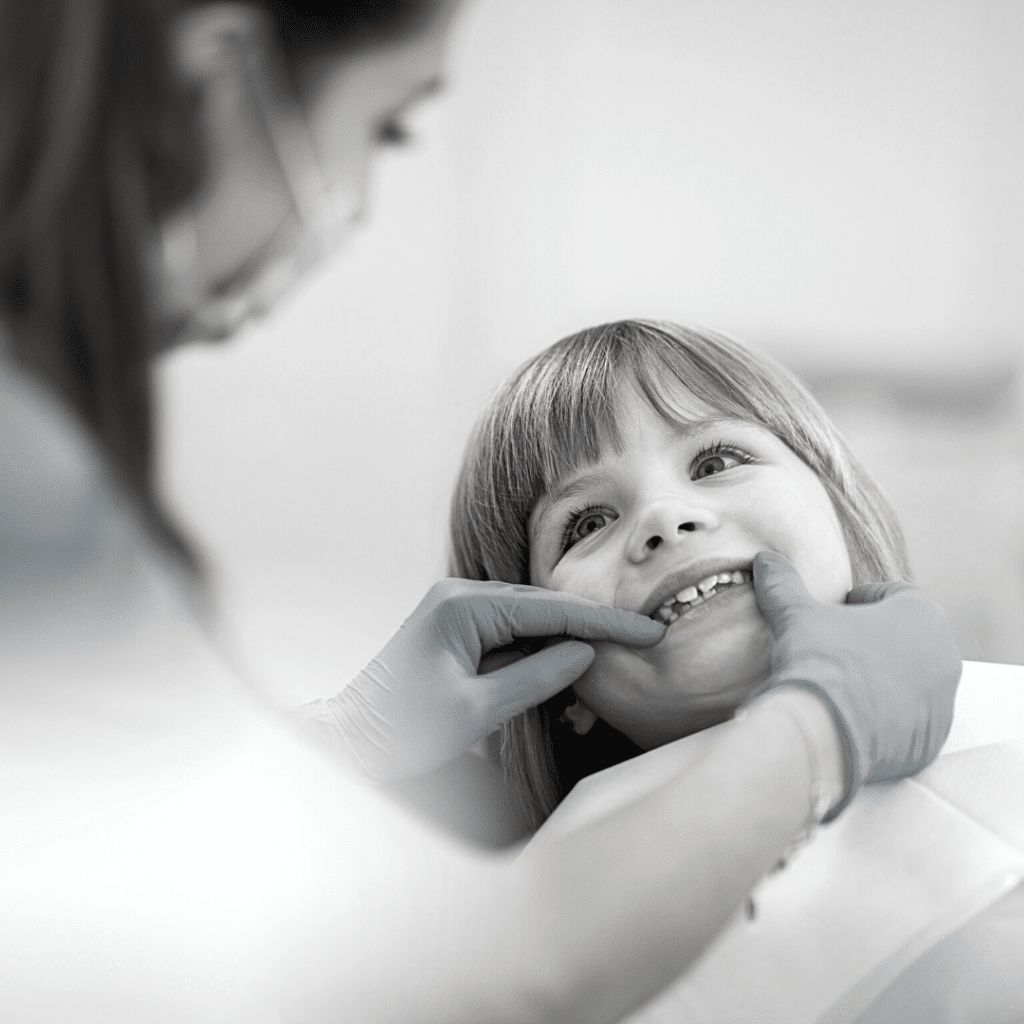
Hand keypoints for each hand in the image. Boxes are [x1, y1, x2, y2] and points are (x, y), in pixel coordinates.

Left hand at [302, 579, 665, 779]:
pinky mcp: (457, 632)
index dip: (605, 625)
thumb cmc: (401, 730)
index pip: (552, 611)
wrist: (349, 741)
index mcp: (463, 606)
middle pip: (544, 608)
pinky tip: (568, 669)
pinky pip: (511, 636)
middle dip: (593, 629)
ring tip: (616, 660)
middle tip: (645, 640)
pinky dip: (540, 654)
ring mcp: (457, 612)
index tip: (648, 631)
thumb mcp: (476, 711)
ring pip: (530, 622)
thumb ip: (536, 678)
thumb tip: (585, 655)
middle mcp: (460, 597)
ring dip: (568, 643)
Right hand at [748, 551, 960, 819]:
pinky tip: (852, 717)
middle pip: (908, 638)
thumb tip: (765, 559)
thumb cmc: (820, 662)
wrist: (825, 731)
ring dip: (884, 679)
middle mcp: (943, 656)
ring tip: (843, 685)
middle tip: (840, 647)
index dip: (863, 601)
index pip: (897, 595)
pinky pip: (911, 721)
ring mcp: (941, 702)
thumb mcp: (795, 614)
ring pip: (912, 681)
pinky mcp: (930, 741)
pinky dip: (887, 717)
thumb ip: (783, 583)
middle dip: (877, 640)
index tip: (839, 611)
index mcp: (921, 615)